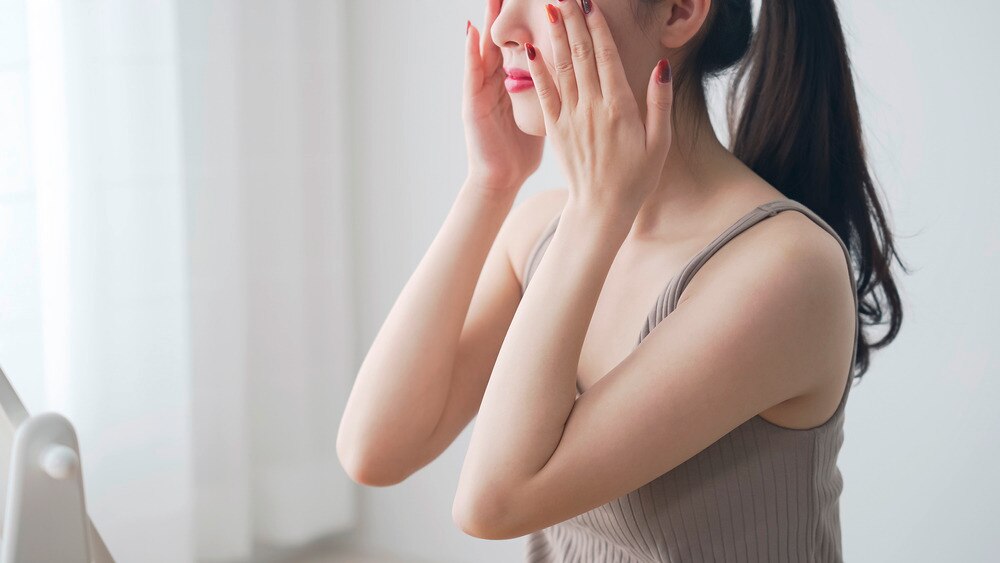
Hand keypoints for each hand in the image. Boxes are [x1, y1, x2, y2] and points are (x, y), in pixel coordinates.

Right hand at [463, 0, 544, 194]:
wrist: (499, 180)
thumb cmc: (521, 154)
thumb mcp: (544, 120)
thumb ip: (554, 97)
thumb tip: (576, 80)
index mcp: (519, 83)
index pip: (529, 43)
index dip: (538, 22)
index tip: (551, 3)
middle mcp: (498, 80)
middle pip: (506, 38)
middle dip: (510, 12)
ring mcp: (482, 90)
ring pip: (486, 48)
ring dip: (489, 21)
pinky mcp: (472, 103)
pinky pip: (472, 74)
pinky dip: (471, 53)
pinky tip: (472, 33)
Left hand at [525, 0, 673, 215]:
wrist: (602, 208)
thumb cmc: (636, 177)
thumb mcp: (659, 143)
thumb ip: (660, 103)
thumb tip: (660, 66)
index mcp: (620, 108)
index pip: (606, 57)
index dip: (598, 27)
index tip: (591, 3)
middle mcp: (592, 108)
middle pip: (581, 55)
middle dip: (573, 21)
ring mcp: (571, 118)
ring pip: (562, 68)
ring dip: (556, 36)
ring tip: (551, 8)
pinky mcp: (556, 129)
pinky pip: (544, 94)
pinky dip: (537, 70)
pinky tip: (530, 48)